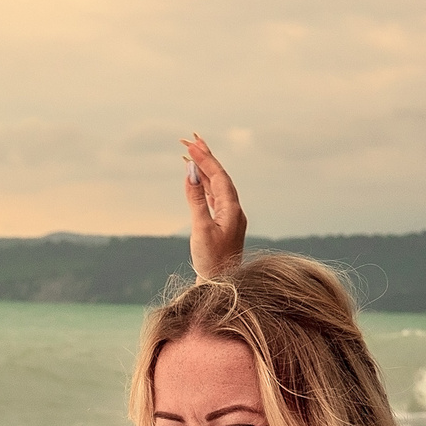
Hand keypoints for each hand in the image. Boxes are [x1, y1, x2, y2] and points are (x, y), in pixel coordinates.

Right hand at [182, 134, 246, 279]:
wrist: (222, 286)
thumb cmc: (212, 261)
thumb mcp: (201, 229)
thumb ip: (195, 199)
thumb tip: (190, 172)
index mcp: (232, 209)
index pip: (218, 176)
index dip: (205, 159)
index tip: (191, 144)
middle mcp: (234, 210)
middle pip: (220, 176)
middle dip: (206, 157)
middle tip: (191, 139)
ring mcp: (230, 217)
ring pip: (217, 186)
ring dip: (204, 169)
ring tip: (191, 153)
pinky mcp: (224, 224)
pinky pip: (214, 197)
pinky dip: (204, 184)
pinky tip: (196, 178)